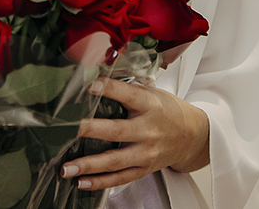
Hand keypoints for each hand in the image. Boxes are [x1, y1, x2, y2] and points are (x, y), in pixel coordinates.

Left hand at [62, 79, 209, 190]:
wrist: (192, 136)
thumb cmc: (166, 111)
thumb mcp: (152, 93)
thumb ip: (127, 88)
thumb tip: (95, 76)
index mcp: (150, 105)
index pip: (127, 94)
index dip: (108, 88)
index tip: (89, 84)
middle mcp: (148, 130)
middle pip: (116, 131)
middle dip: (89, 130)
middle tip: (66, 128)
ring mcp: (146, 153)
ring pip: (115, 161)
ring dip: (88, 165)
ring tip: (66, 167)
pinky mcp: (144, 169)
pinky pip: (120, 178)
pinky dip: (100, 182)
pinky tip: (82, 182)